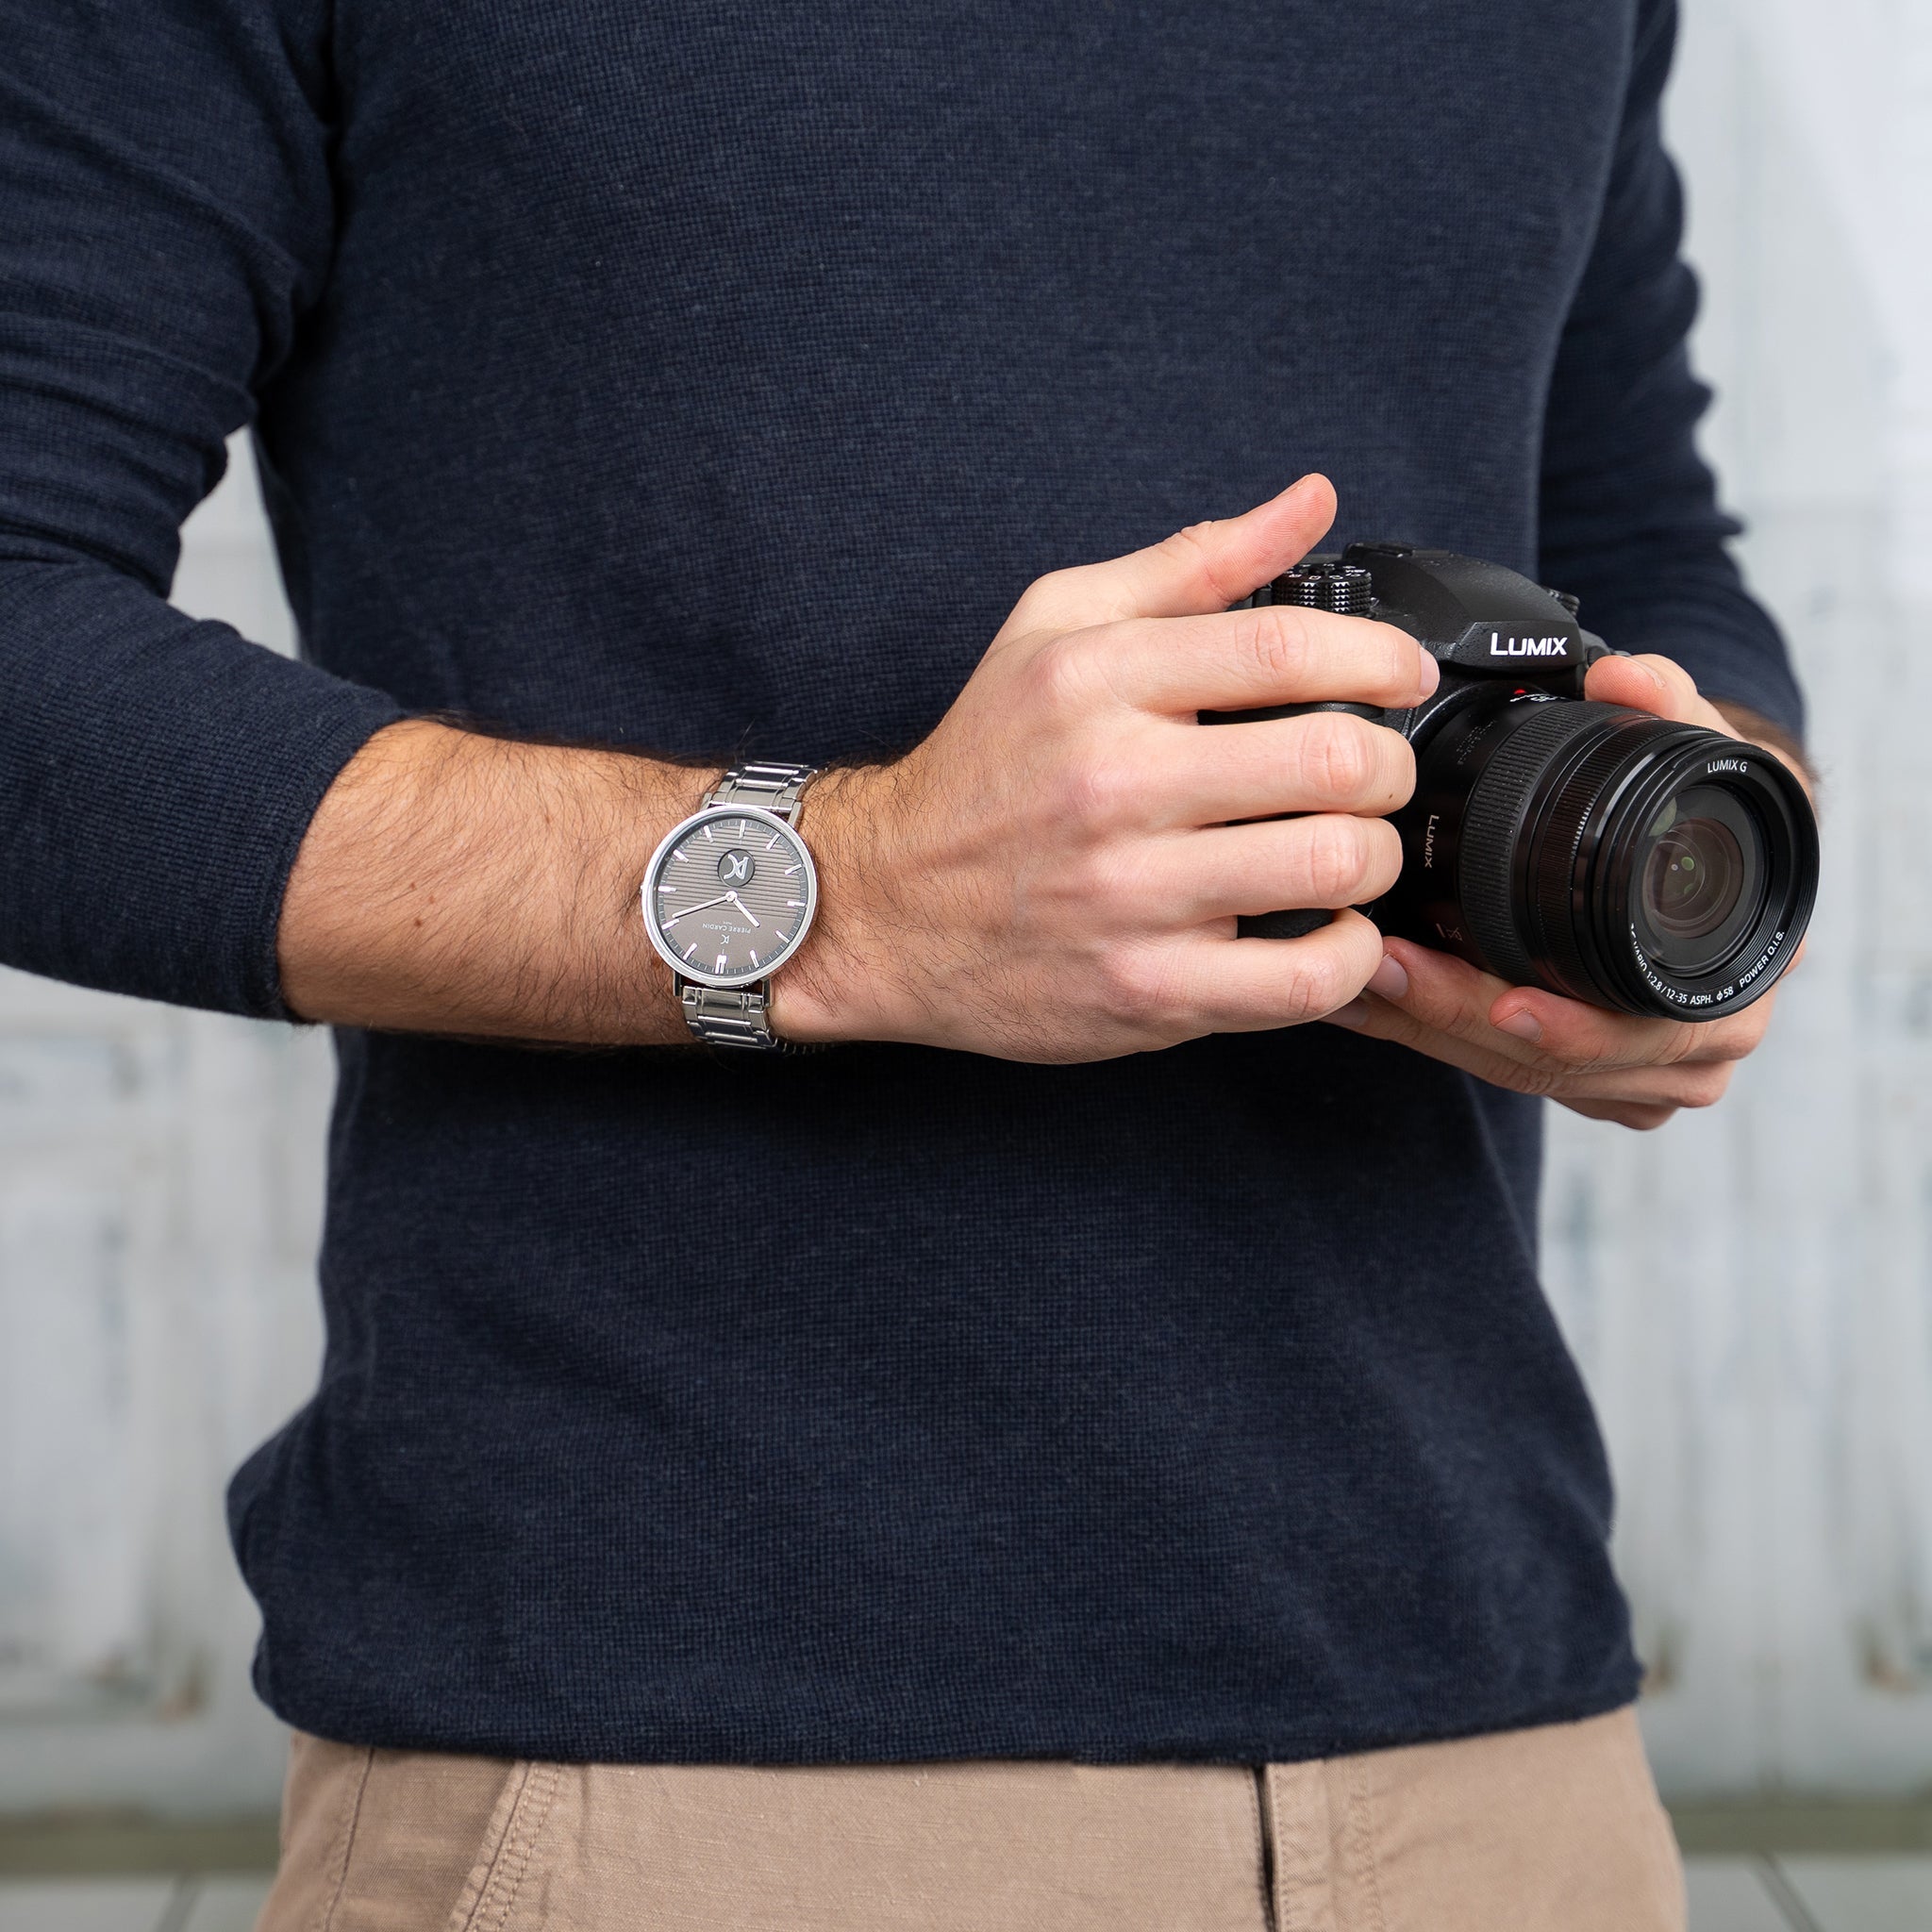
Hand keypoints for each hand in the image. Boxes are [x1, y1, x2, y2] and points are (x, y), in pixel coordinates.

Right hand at [773, 474, 1439, 1060]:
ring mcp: (1128, 896)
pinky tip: (1328, 930)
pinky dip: (1349, 956)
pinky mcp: (1145, 991)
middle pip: (1332, 759)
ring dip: (1374, 857)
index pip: (1282, 647)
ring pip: (1334, 865)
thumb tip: (1308, 501)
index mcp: (1095, 681)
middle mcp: (1111, 784)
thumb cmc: (984, 765)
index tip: (1399, 675)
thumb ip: (1189, 565)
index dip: (1377, 657)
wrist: (882, 908)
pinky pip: (1303, 981)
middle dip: (1385, 765)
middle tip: (1370, 775)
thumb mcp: (1056, 629)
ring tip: (1347, 850)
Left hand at [1325, 650, 1813, 1129]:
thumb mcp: (1708, 752)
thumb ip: (1671, 705)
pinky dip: (1429, 1036)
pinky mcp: (1582, 1079)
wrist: (1717, 857)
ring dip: (1430, 1029)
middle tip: (1387, 972)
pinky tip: (1367, 1004)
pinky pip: (1495, 1070)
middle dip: (1463, 1020)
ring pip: (1516, 1073)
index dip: (1571, 1026)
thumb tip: (1626, 674)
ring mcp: (1638, 1074)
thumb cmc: (1707, 812)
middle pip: (1558, 1063)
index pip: (1640, 1029)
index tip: (1505, 1002)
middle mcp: (1694, 1045)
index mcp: (1731, 979)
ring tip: (1359, 980)